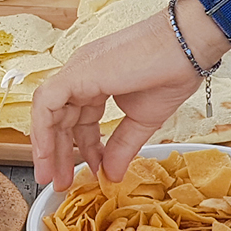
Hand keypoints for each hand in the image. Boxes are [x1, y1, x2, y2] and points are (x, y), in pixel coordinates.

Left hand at [32, 5, 218, 189]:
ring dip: (47, 147)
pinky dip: (43, 130)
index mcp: (97, 81)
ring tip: (51, 177)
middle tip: (60, 183)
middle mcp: (82, 75)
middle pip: (61, 119)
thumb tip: (113, 175)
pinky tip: (48, 155)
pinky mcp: (76, 73)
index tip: (91, 171)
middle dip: (59, 154)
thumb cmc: (172, 71)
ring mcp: (77, 71)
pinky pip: (47, 103)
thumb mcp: (143, 120)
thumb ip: (123, 147)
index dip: (83, 148)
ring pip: (48, 112)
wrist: (187, 46)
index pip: (80, 119)